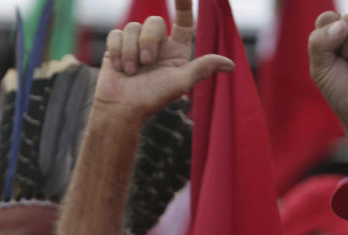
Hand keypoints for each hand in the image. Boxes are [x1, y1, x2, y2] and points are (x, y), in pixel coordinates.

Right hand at [96, 0, 232, 123]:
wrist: (121, 110)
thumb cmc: (151, 98)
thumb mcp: (181, 82)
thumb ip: (203, 68)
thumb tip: (231, 65)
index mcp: (175, 50)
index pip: (184, 20)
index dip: (184, 4)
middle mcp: (157, 44)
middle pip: (154, 21)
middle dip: (148, 41)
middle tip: (146, 63)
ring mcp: (135, 45)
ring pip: (132, 27)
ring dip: (130, 51)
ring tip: (130, 71)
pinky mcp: (116, 48)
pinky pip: (116, 34)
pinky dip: (116, 51)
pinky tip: (118, 68)